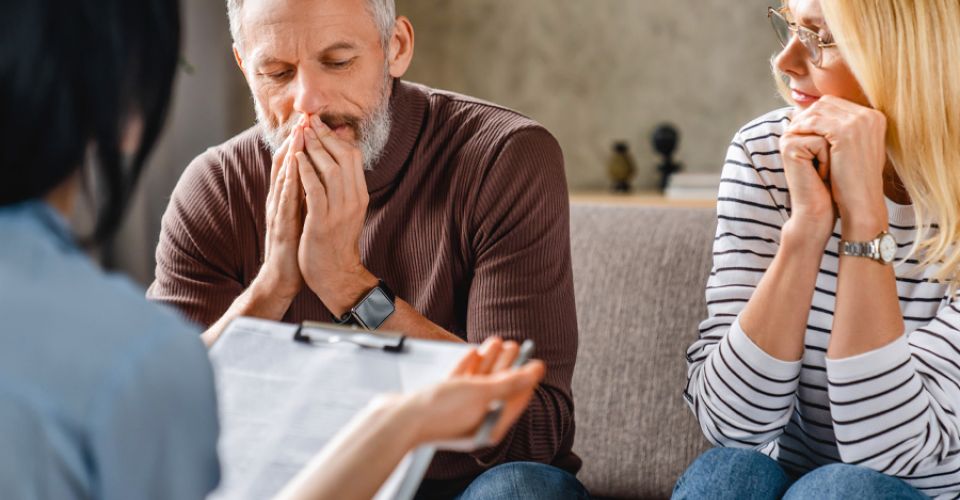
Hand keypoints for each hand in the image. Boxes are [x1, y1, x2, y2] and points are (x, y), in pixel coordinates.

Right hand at [254, 123, 305, 301]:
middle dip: (294, 141)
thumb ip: (307, 194)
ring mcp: (278, 212)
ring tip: (299, 133)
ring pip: (283, 177)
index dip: (299, 142)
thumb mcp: (303, 214)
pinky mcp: (281, 226)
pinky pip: (285, 199)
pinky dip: (289, 180)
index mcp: (286, 198)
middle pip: (284, 165)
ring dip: (290, 154)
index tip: (310, 123)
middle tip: (304, 118)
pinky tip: (295, 166)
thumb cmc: (296, 246)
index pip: (292, 164)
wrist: (284, 277)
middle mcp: (279, 201)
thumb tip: (319, 174)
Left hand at [295, 115, 373, 316]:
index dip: (336, 137)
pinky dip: (305, 171)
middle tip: (310, 121)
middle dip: (325, 136)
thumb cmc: (336, 242)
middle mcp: (353, 200)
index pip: (353, 156)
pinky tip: (296, 159)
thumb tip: (333, 161)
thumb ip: (342, 187)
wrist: (335, 275)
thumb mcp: (346, 211)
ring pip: (330, 169)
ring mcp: (339, 211)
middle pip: (344, 157)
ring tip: (302, 134)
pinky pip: (314, 190)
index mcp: (359, 195)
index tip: (321, 124)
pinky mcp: (322, 221)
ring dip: (314, 149)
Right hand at [407, 337, 545, 445]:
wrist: (398, 419)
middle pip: (497, 390)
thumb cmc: (440, 411)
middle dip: (507, 365)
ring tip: (497, 341)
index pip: (515, 401)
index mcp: (490, 427)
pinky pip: (460, 383)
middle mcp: (476, 422)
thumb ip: (512, 382)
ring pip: (479, 383)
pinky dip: (469, 367)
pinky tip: (474, 351)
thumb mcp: (483, 394)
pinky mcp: (442, 402)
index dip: (526, 379)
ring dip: (489, 361)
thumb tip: (537, 370)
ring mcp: (458, 412)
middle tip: (514, 345)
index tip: (533, 360)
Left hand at [787, 96, 888, 236]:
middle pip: (827, 103)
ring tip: (791, 131)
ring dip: (802, 120)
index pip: (837, 103)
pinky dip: (802, 127)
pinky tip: (793, 136)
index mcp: (875, 117)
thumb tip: (820, 117)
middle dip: (807, 113)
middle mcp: (870, 115)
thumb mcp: (854, 149)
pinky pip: (815, 122)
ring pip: (819, 110)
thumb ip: (844, 131)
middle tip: (793, 126)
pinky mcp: (846, 132)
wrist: (862, 201)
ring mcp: (860, 122)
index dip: (816, 112)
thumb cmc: (855, 180)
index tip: (802, 123)